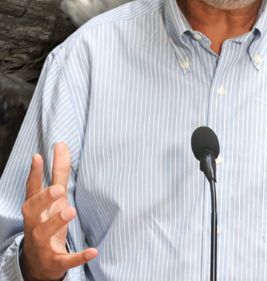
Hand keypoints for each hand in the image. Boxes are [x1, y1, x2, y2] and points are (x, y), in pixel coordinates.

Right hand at [20, 143, 96, 280]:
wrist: (40, 263)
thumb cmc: (47, 223)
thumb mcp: (53, 199)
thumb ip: (58, 174)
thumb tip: (61, 145)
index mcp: (35, 210)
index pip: (32, 190)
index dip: (34, 174)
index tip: (38, 156)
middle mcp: (35, 225)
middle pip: (33, 211)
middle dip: (44, 199)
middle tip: (58, 189)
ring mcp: (42, 243)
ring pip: (44, 233)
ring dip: (57, 222)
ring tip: (71, 211)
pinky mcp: (54, 260)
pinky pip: (66, 259)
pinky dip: (79, 256)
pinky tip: (93, 251)